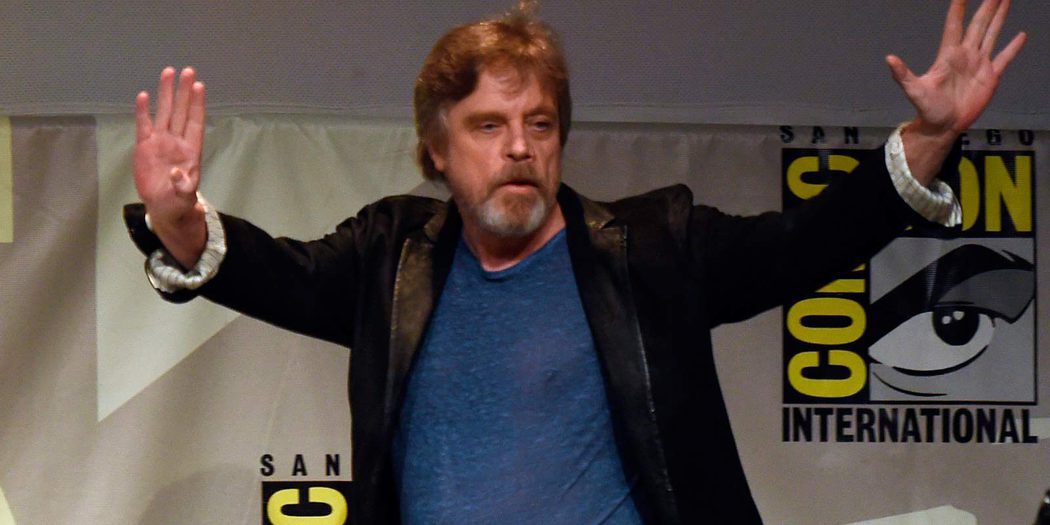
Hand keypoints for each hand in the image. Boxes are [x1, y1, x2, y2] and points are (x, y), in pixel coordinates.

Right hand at [134, 67, 207, 266]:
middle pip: (180, 111)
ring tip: (168, 72)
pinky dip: (143, 111)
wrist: (163, 207)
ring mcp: (160, 142)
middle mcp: (177, 141)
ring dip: (166, 94)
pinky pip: (143, 125)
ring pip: (164, 113)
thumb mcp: (184, 198)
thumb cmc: (179, 203)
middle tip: (187, 70)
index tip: (199, 86)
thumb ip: (183, 186)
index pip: (194, 122)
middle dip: (183, 91)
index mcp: (191, 151)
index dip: (196, 104)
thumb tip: (178, 174)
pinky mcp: (144, 147)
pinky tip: (143, 95)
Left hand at [888, 0, 1025, 137]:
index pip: (954, 27)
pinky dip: (1013, 47)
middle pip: (978, 25)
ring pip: (991, 35)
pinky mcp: (991, 76)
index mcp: (948, 55)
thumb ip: (903, 74)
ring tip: (1005, 1)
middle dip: (986, 7)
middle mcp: (965, 55)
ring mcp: (979, 64)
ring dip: (999, 18)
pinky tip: (1020, 35)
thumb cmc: (928, 108)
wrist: (943, 126)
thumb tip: (889, 59)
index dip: (957, 10)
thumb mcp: (914, 90)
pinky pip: (1004, 58)